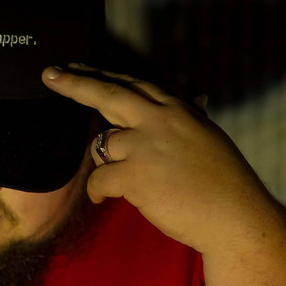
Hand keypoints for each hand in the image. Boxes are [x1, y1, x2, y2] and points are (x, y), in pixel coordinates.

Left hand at [42, 65, 270, 253]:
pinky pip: (99, 178)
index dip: (105, 75)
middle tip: (50, 75)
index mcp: (178, 111)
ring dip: (104, 163)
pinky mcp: (135, 176)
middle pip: (108, 94)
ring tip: (116, 182)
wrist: (235, 216)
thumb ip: (193, 118)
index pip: (135, 85)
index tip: (83, 69)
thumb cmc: (226, 184)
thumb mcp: (210, 139)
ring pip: (102, 144)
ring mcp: (146, 147)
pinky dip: (98, 190)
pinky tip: (104, 198)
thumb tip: (198, 99)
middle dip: (75, 83)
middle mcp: (159, 121)